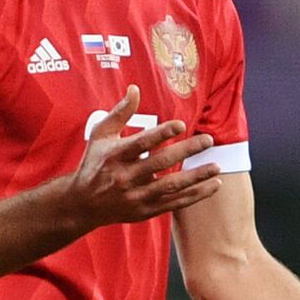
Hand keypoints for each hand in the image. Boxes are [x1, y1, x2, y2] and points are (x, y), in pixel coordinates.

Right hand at [65, 85, 221, 229]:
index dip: (161, 134)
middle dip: (186, 151)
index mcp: (115, 155)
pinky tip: (213, 185)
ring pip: (171, 187)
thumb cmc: (94, 163)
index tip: (181, 125)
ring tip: (217, 166)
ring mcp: (135, 196)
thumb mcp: (100, 135)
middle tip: (208, 140)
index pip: (141, 143)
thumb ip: (120, 112)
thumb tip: (135, 89)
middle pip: (160, 163)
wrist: (82, 204)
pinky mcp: (144, 211)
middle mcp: (125, 177)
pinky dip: (195, 195)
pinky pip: (174, 203)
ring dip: (196, 177)